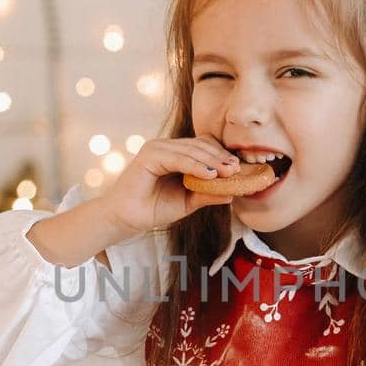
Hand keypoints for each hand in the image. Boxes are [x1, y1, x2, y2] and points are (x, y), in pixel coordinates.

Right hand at [99, 134, 243, 237]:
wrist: (126, 219)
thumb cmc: (153, 209)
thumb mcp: (187, 202)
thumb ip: (207, 194)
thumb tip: (233, 193)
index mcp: (175, 153)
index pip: (203, 147)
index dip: (221, 156)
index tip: (239, 168)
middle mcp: (166, 147)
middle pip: (200, 145)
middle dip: (220, 157)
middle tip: (237, 169)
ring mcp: (157, 148)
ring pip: (191, 150)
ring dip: (212, 161)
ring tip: (228, 173)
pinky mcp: (149, 155)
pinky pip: (178, 158)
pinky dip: (196, 166)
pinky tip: (209, 175)